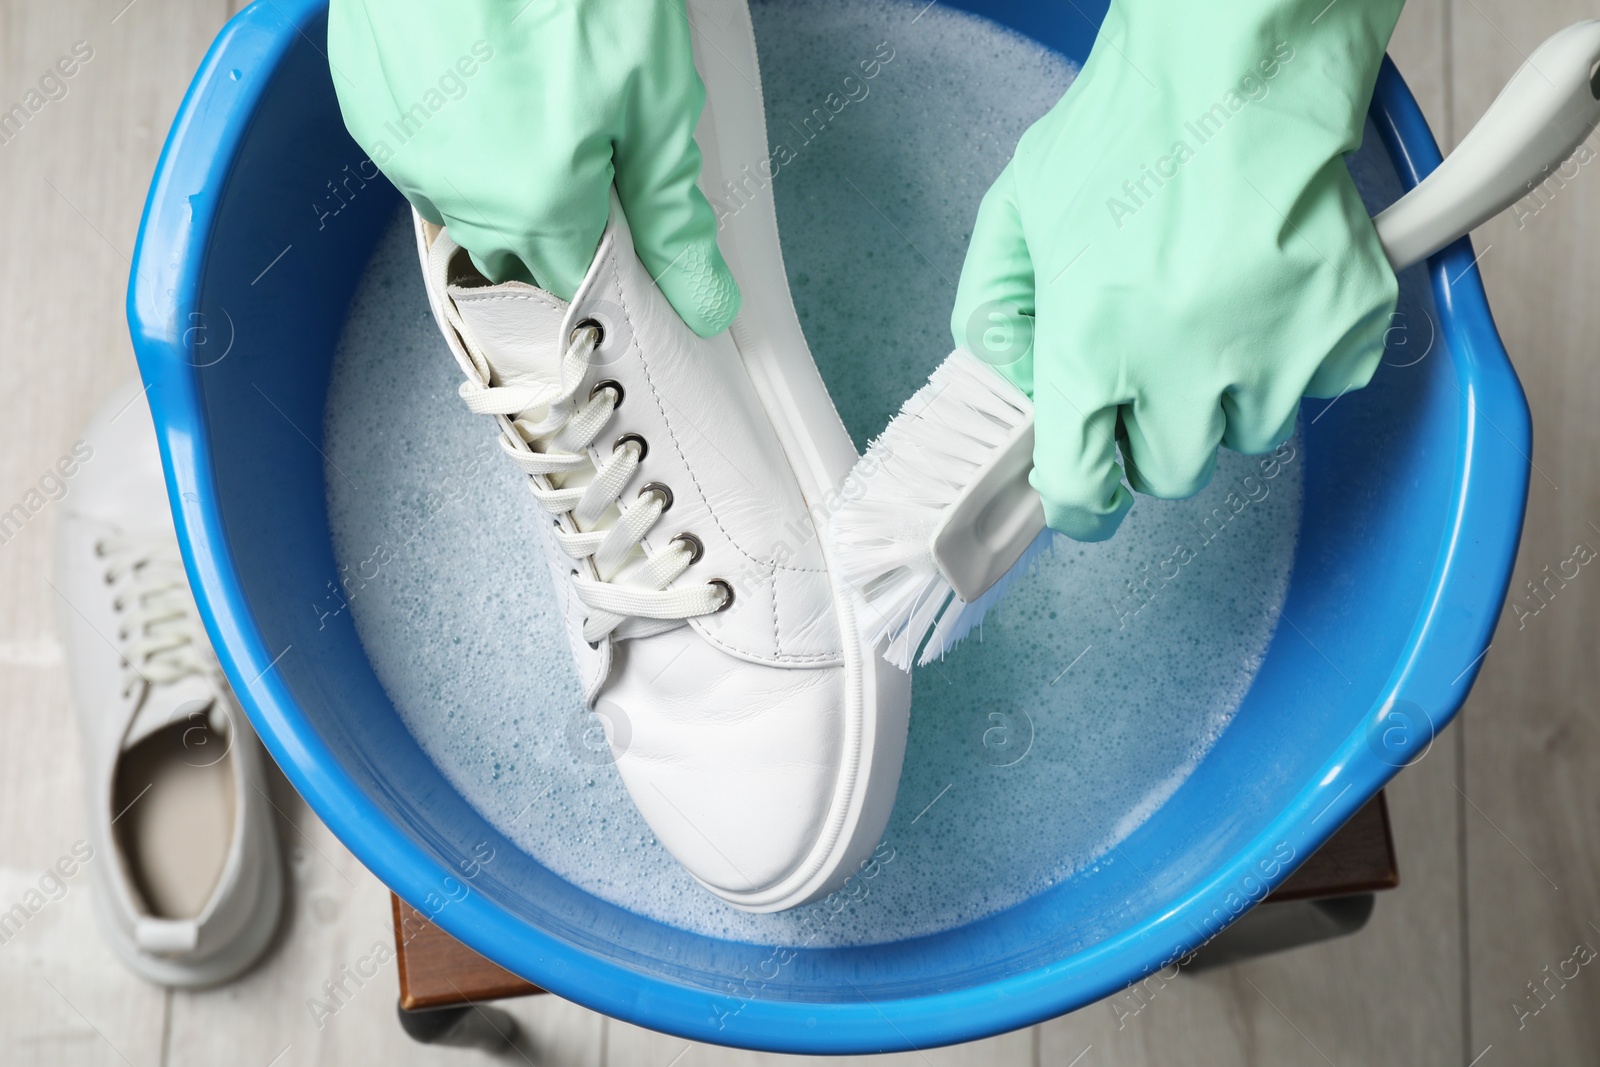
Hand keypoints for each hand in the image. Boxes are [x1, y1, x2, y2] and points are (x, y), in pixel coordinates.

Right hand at [328, 0, 738, 336]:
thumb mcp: (652, 97)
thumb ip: (673, 215)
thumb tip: (706, 307)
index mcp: (532, 210)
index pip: (581, 294)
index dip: (617, 267)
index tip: (636, 228)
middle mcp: (454, 197)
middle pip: (522, 253)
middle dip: (564, 218)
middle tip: (596, 138)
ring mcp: (399, 150)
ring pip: (468, 204)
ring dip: (506, 176)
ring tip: (539, 93)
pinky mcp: (366, 103)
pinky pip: (424, 154)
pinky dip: (458, 133)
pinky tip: (486, 73)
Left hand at [951, 0, 1403, 540]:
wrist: (1234, 61)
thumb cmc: (1125, 127)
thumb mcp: (1017, 211)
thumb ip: (993, 310)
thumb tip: (1011, 380)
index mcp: (1092, 348)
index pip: (1084, 488)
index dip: (1082, 501)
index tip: (1088, 496)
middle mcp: (1184, 366)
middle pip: (1173, 472)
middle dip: (1158, 432)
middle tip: (1155, 368)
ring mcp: (1275, 349)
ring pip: (1253, 433)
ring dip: (1231, 393)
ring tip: (1217, 310)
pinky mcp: (1347, 323)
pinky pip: (1324, 385)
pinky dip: (1303, 353)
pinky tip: (1272, 292)